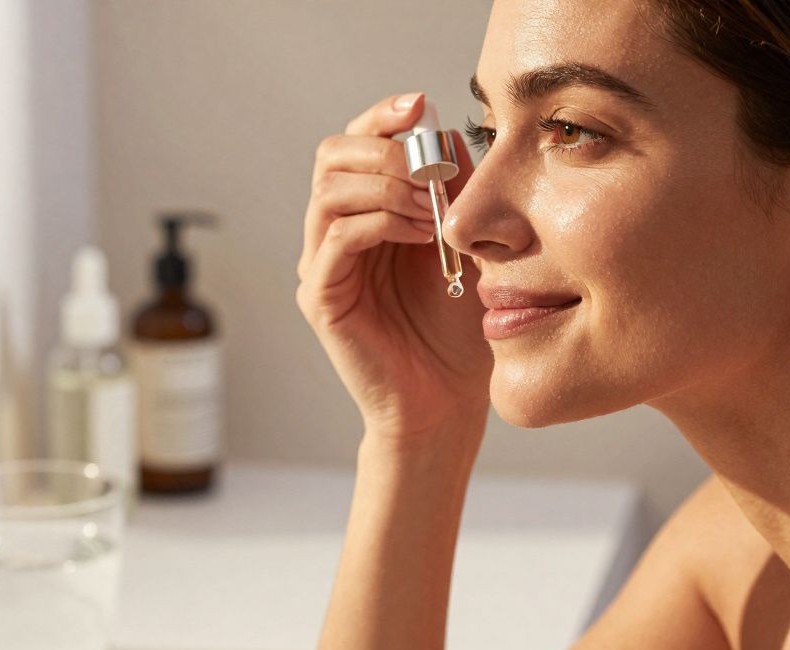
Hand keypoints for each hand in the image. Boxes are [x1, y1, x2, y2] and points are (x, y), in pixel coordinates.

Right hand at [298, 93, 491, 439]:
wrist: (446, 403)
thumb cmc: (458, 331)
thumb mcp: (467, 246)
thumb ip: (456, 193)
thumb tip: (451, 133)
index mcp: (365, 214)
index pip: (354, 144)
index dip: (381, 117)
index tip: (419, 106)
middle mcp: (333, 234)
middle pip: (331, 157)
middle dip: (384, 150)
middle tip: (432, 170)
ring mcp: (323, 266)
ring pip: (330, 192)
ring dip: (387, 186)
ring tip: (434, 209)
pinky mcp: (322, 298)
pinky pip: (337, 238)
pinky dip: (381, 222)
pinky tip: (423, 234)